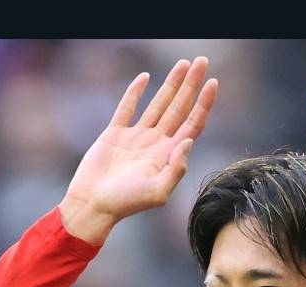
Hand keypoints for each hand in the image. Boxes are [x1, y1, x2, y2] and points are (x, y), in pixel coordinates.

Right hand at [59, 57, 218, 244]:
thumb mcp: (157, 193)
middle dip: (191, 85)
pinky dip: (135, 92)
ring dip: (171, 84)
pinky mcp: (115, 133)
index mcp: (168, 155)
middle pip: (179, 108)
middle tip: (202, 61)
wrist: (92, 205)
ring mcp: (136, 137)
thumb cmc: (125, 204)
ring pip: (158, 104)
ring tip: (183, 64)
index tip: (213, 82)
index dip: (204, 104)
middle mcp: (156, 143)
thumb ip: (176, 170)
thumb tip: (188, 141)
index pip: (193, 124)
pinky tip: (145, 77)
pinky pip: (127, 107)